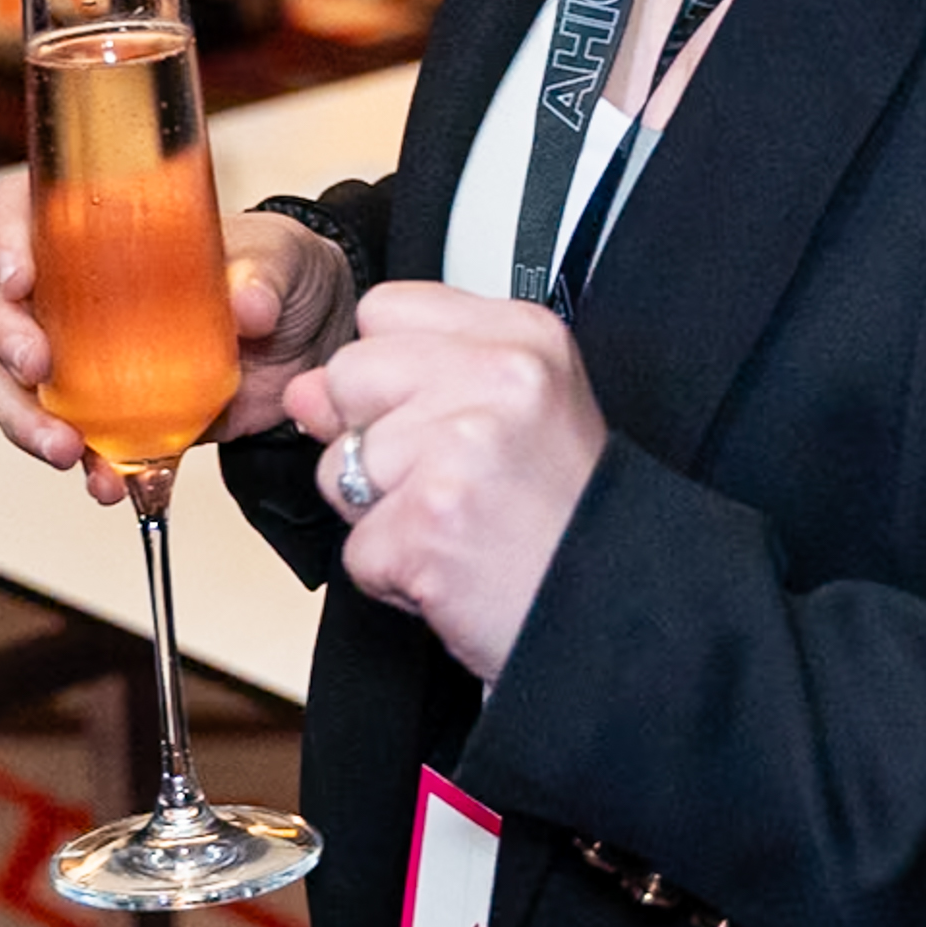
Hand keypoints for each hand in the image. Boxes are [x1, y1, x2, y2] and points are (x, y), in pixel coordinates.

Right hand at [0, 176, 358, 505]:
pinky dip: (82, 468)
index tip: (19, 276)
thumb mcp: (282, 256)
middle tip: (35, 364)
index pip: (20, 210)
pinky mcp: (110, 416)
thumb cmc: (282, 274)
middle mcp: (75, 290)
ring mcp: (84, 357)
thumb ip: (262, 274)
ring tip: (65, 448)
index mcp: (102, 228)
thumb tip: (246, 306)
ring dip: (22, 417)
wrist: (311, 345)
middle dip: (2, 334)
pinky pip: (70, 440)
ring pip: (11, 382)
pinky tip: (107, 484)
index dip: (2, 237)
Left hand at [287, 281, 608, 681]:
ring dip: (383, 515)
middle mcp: (497, 376)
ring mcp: (462, 448)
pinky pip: (355, 546)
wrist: (620, 616)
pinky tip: (454, 571)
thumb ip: (406, 377)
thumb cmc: (563, 520)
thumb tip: (305, 390)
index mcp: (522, 335)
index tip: (442, 415)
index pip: (382, 310)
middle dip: (374, 442)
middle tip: (452, 485)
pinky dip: (394, 576)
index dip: (391, 375)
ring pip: (339, 465)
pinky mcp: (431, 523)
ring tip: (459, 529)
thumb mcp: (510, 414)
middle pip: (345, 377)